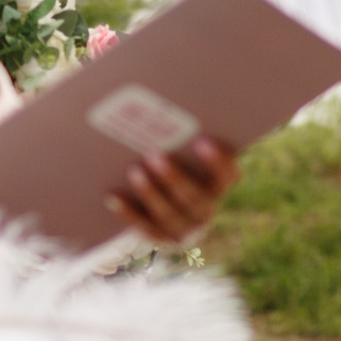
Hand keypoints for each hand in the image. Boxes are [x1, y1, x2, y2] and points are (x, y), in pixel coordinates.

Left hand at [110, 136, 239, 242]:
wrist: (161, 204)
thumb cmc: (172, 159)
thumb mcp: (181, 151)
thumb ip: (179, 137)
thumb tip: (160, 101)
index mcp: (218, 184)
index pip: (228, 174)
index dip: (218, 160)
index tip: (201, 140)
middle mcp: (207, 209)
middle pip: (194, 197)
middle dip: (174, 177)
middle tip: (153, 154)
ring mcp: (185, 228)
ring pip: (169, 214)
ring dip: (150, 193)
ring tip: (134, 171)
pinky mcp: (162, 239)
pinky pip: (145, 227)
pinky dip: (127, 211)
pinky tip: (112, 195)